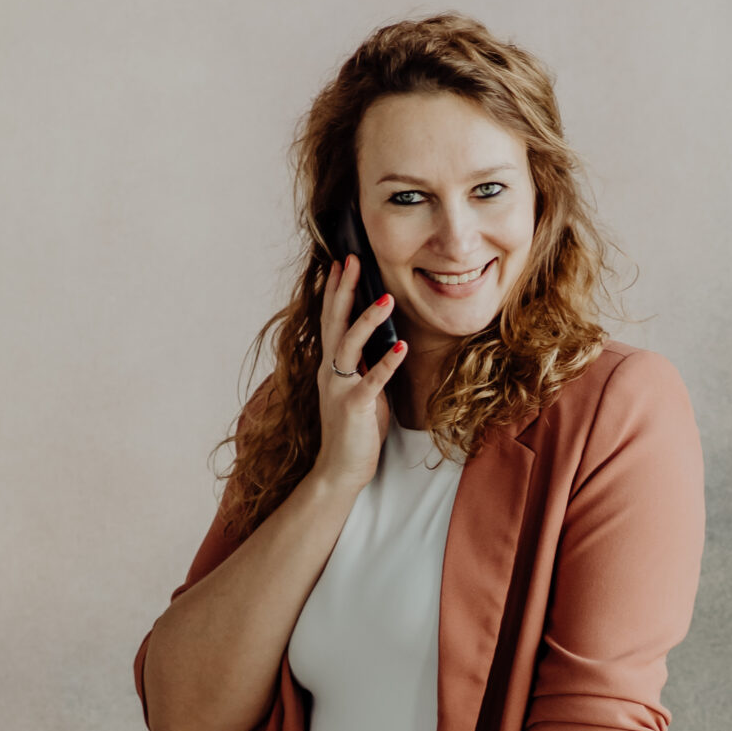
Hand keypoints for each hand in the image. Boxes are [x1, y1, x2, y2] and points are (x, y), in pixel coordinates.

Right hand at [310, 255, 408, 495]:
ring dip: (367, 320)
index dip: (335, 291)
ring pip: (348, 345)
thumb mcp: (359, 389)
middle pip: (334, 323)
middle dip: (343, 289)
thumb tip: (380, 341)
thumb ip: (363, 365)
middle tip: (353, 260)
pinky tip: (402, 347)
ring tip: (386, 298)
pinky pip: (370, 381)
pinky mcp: (354, 408)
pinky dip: (386, 364)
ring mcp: (339, 389)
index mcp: (331, 367)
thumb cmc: (353, 431)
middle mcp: (330, 373)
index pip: (330, 321)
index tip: (341, 263)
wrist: (339, 470)